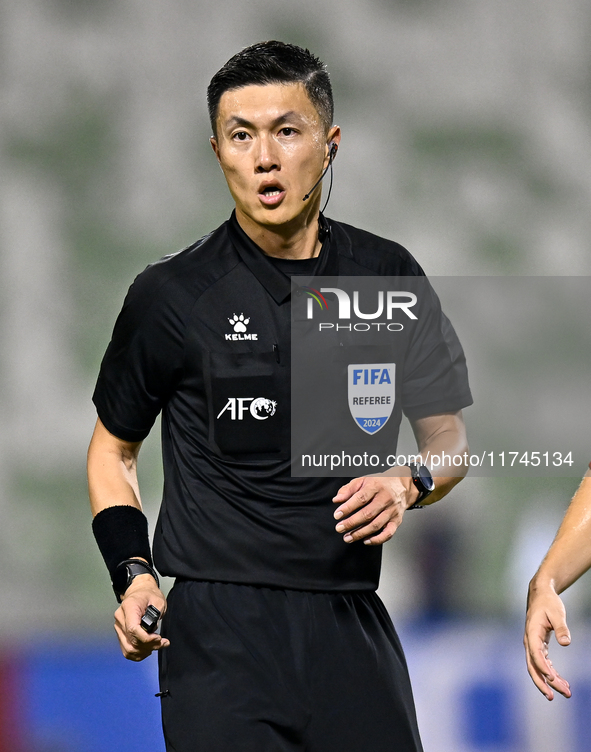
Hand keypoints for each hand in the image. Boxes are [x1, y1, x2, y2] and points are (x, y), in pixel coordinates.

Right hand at [114, 574, 169, 661]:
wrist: (140, 591)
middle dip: (149, 646)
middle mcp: (120, 618)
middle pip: (131, 641)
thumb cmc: (149, 595)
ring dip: (144, 652)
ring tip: (157, 645)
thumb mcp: (158, 600)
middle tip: (162, 643)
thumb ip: (156, 615)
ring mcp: (119, 627)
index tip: (158, 638)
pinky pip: (127, 650)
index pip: (133, 629)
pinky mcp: (121, 633)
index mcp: (129, 607)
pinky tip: (148, 649)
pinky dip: (138, 653)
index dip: (146, 639)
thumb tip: (152, 630)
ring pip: (128, 649)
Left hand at [333, 475, 417, 544]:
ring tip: (348, 537)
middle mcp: (385, 499)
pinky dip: (377, 539)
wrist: (402, 486)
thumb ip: (348, 489)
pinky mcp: (397, 521)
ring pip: (376, 525)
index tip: (337, 515)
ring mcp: (392, 511)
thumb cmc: (380, 484)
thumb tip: (337, 500)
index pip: (360, 498)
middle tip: (339, 528)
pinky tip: (366, 541)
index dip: (348, 507)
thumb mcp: (363, 480)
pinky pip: (388, 533)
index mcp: (375, 487)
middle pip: (368, 514)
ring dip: (360, 533)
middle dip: (351, 523)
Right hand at [524, 578, 571, 699]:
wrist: (540, 595)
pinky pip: (543, 663)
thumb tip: (566, 643)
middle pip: (532, 666)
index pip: (535, 653)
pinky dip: (551, 674)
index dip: (543, 667)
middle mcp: (529, 641)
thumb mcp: (557, 612)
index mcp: (532, 632)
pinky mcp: (538, 646)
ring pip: (537, 668)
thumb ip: (561, 627)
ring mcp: (532, 644)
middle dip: (543, 683)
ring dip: (549, 681)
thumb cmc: (548, 602)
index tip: (552, 679)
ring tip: (566, 692)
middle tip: (556, 696)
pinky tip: (562, 681)